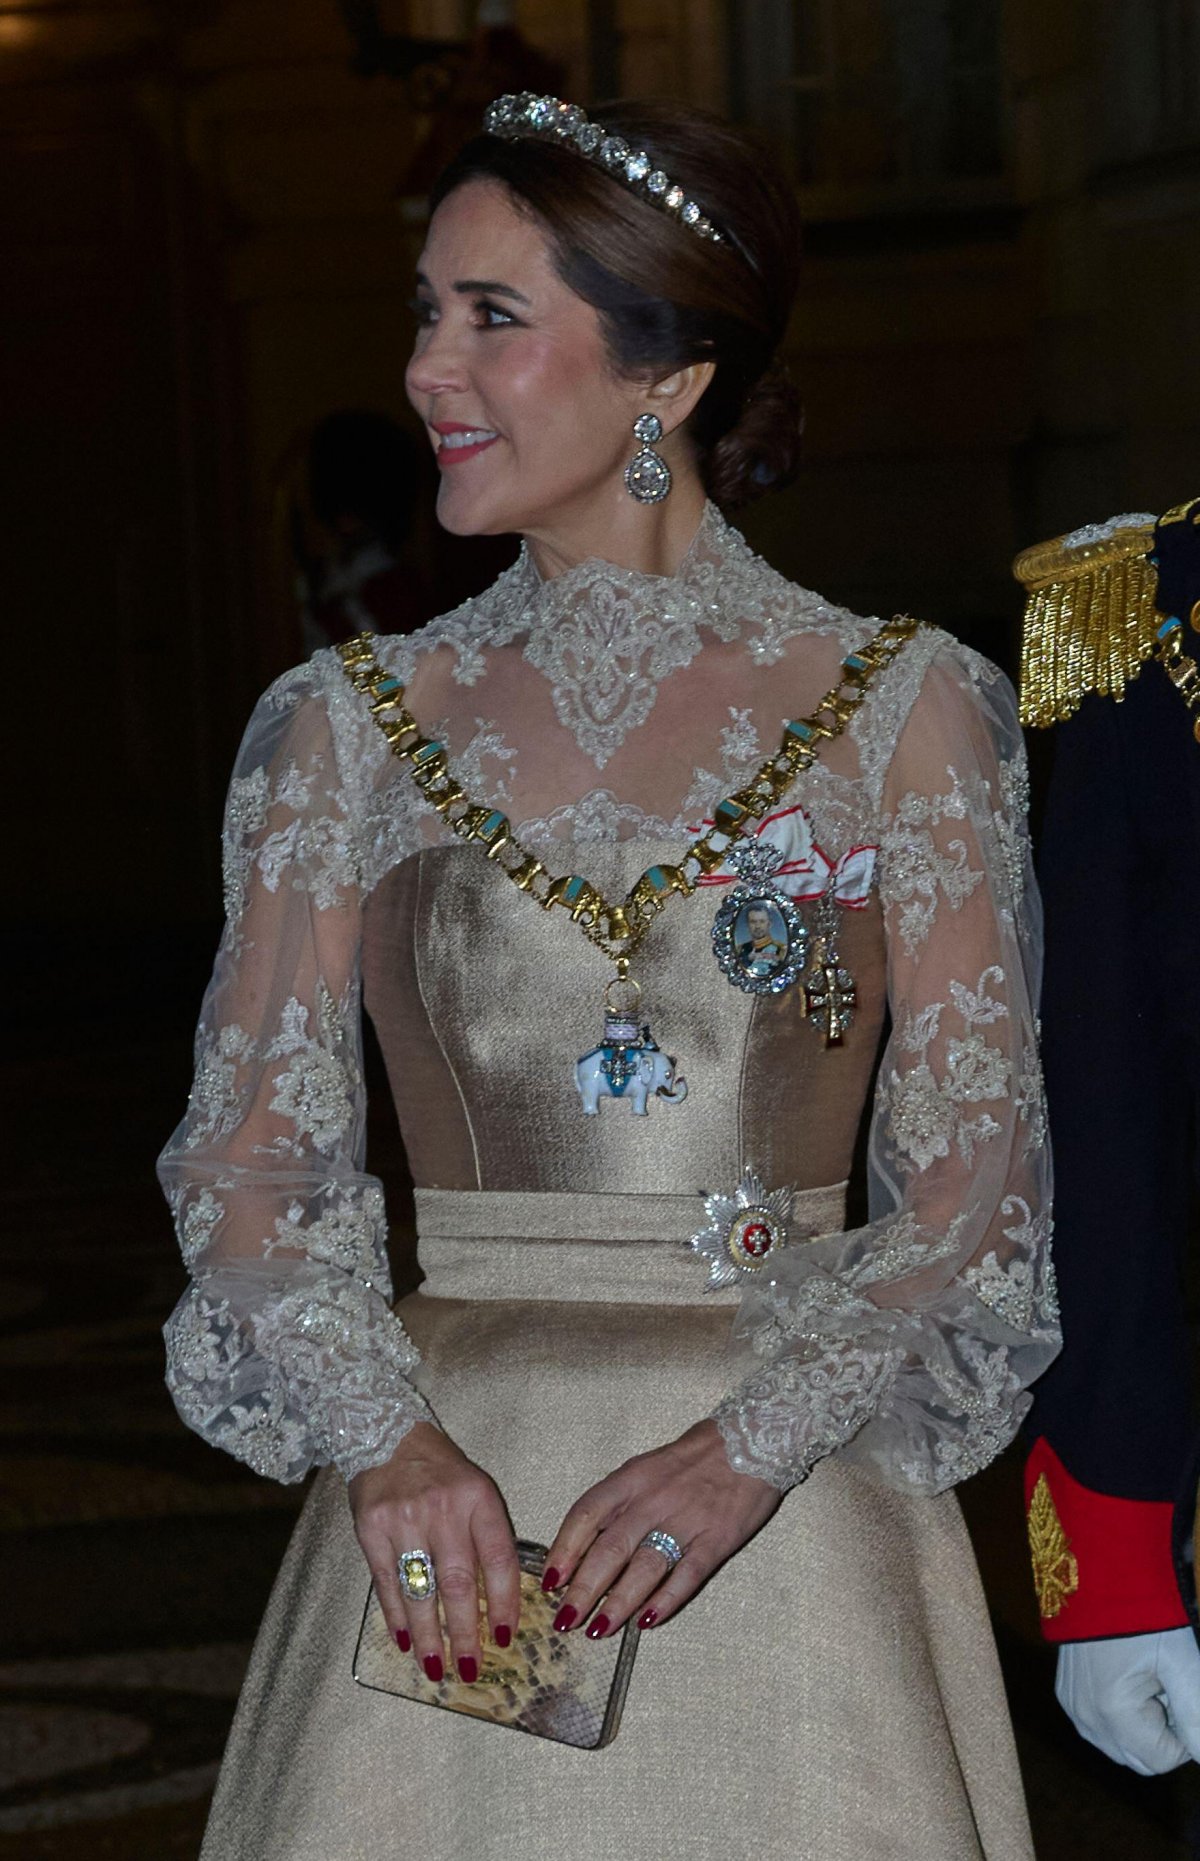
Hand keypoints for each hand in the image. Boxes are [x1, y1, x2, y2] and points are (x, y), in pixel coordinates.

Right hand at [348, 1420, 518, 1684]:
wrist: (385, 1434)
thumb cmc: (440, 1471)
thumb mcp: (474, 1490)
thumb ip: (486, 1536)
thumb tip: (498, 1602)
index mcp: (479, 1498)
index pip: (500, 1558)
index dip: (506, 1603)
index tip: (505, 1638)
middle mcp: (443, 1508)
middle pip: (460, 1584)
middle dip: (466, 1633)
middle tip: (470, 1669)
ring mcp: (404, 1519)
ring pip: (421, 1591)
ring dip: (429, 1636)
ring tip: (435, 1667)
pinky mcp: (370, 1529)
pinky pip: (387, 1583)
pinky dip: (396, 1616)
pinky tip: (405, 1641)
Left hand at [542, 1419, 779, 1637]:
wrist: (752, 1440)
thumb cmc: (692, 1458)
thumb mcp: (647, 1468)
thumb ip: (620, 1501)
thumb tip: (586, 1543)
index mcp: (631, 1479)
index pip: (587, 1514)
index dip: (564, 1549)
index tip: (550, 1580)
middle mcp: (653, 1500)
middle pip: (610, 1548)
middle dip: (583, 1588)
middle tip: (565, 1619)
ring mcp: (685, 1520)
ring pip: (644, 1567)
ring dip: (618, 1603)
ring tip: (598, 1630)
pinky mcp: (716, 1539)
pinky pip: (687, 1575)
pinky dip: (666, 1600)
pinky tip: (647, 1621)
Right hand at [1056, 1628, 1199, 1773]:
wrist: (1102, 1575)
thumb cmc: (1147, 1617)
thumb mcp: (1183, 1665)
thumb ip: (1198, 1718)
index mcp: (1112, 1712)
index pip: (1164, 1760)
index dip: (1184, 1733)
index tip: (1179, 1690)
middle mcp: (1086, 1718)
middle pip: (1141, 1760)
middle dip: (1162, 1733)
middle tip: (1166, 1686)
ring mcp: (1072, 1707)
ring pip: (1121, 1747)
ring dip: (1142, 1729)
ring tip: (1147, 1680)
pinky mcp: (1066, 1695)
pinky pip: (1101, 1729)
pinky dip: (1121, 1718)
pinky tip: (1127, 1680)